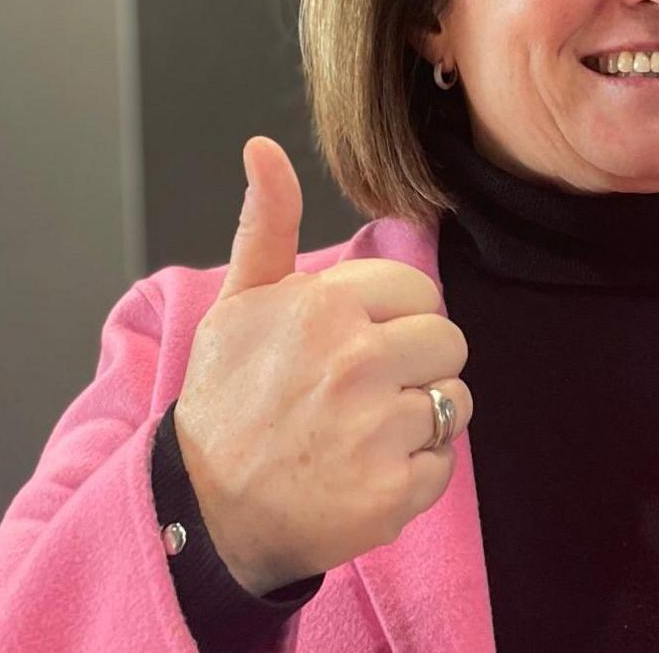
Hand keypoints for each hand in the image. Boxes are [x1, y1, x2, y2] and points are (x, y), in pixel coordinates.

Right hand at [173, 136, 473, 594]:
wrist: (204, 510)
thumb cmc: (226, 402)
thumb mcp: (238, 304)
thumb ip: (266, 224)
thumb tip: (262, 147)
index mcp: (325, 307)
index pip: (420, 291)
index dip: (394, 318)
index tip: (355, 344)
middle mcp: (356, 360)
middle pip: (448, 342)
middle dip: (415, 365)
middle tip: (361, 393)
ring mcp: (378, 428)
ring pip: (454, 402)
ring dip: (420, 420)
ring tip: (362, 434)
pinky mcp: (393, 491)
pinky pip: (445, 463)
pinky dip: (415, 474)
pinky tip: (365, 473)